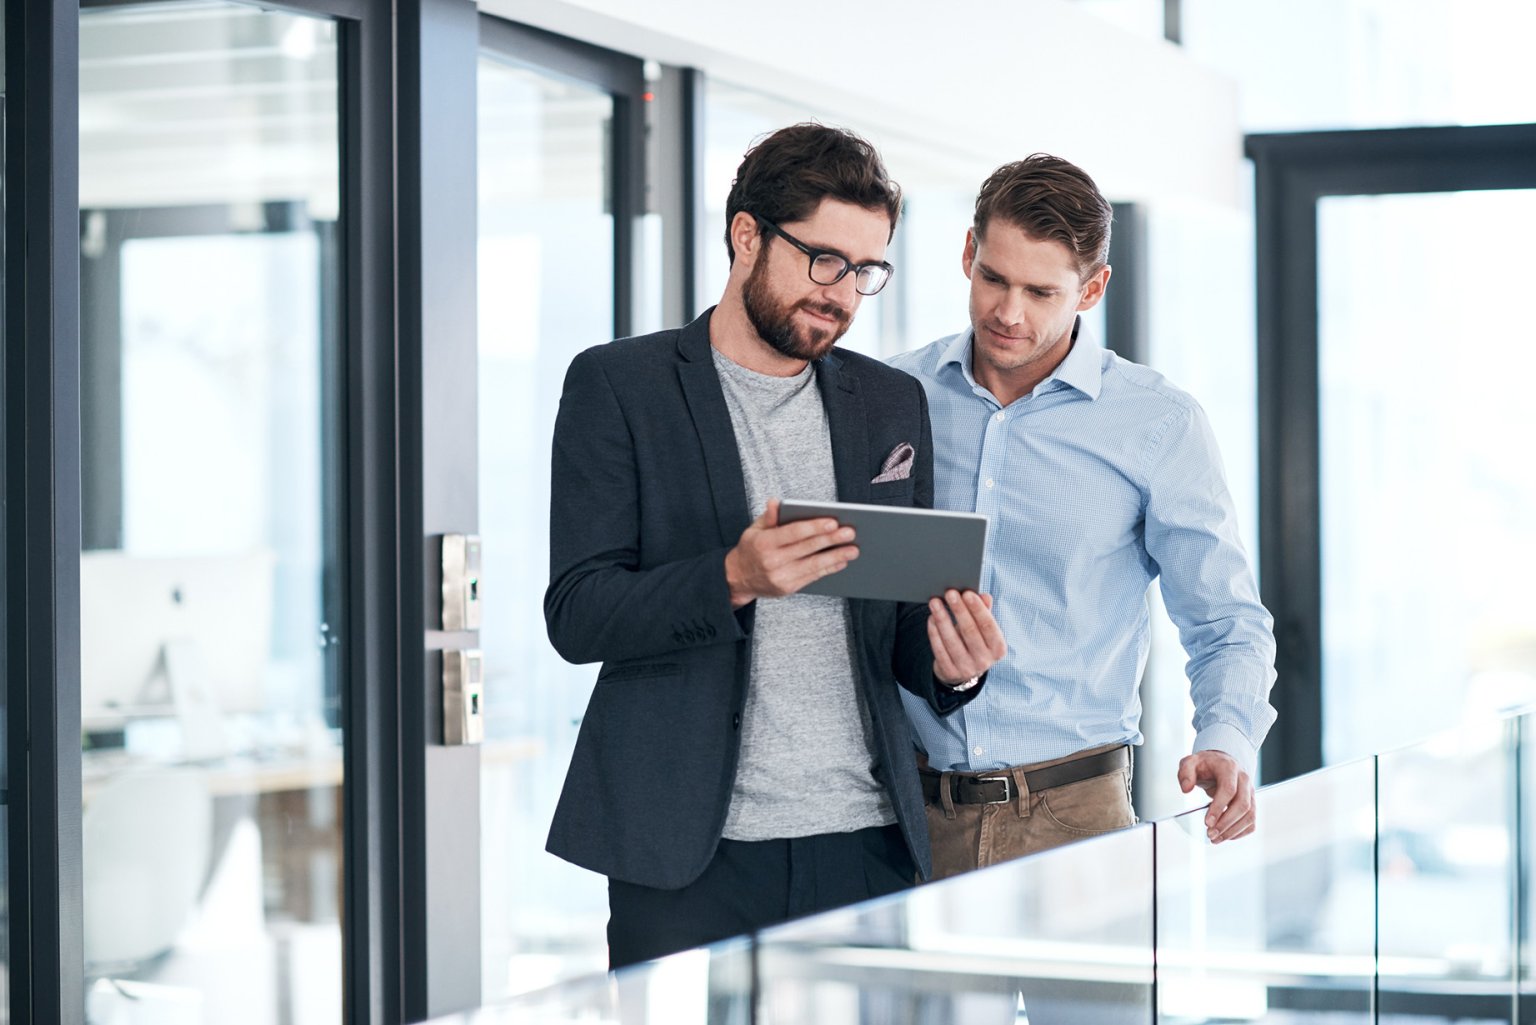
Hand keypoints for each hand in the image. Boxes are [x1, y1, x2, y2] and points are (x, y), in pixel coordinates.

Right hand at [724, 498, 857, 607]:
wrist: (738, 579)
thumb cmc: (751, 549)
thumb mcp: (754, 530)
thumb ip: (769, 517)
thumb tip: (775, 501)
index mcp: (764, 543)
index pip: (793, 533)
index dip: (814, 527)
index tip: (833, 522)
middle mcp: (772, 561)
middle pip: (807, 548)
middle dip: (831, 540)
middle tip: (850, 532)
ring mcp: (781, 577)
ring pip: (813, 565)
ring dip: (836, 557)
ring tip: (853, 549)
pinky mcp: (788, 588)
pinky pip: (812, 577)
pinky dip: (828, 568)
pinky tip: (841, 561)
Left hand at [927, 589, 1006, 685]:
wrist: (964, 671)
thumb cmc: (975, 642)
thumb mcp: (983, 630)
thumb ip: (985, 612)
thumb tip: (984, 596)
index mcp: (998, 648)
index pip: (988, 626)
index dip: (978, 609)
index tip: (967, 593)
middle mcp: (984, 660)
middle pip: (969, 631)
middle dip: (959, 610)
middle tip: (950, 593)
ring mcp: (966, 669)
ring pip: (951, 640)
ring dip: (942, 618)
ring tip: (935, 602)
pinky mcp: (949, 672)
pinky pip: (939, 649)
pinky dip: (934, 632)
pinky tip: (931, 618)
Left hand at [1177, 750, 1254, 842]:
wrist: (1220, 762)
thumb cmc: (1206, 764)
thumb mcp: (1191, 762)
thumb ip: (1186, 773)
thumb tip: (1186, 789)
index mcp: (1229, 768)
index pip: (1229, 790)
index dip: (1219, 808)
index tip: (1207, 822)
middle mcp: (1244, 780)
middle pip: (1242, 805)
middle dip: (1226, 823)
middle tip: (1210, 834)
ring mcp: (1250, 792)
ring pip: (1249, 815)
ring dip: (1233, 830)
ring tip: (1215, 838)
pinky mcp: (1252, 802)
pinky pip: (1252, 820)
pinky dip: (1241, 831)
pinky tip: (1226, 836)